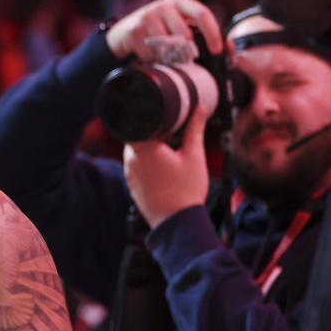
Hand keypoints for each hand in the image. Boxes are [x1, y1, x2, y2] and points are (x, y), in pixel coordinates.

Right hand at [105, 0, 223, 60]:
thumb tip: (230, 48)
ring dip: (168, 57)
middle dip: (187, 52)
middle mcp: (164, 5)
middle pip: (185, 34)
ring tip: (164, 57)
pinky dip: (152, 59)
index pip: (202, 14)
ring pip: (168, 46)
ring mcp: (148, 16)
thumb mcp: (179, 27)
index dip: (213, 33)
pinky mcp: (135, 30)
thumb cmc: (157, 32)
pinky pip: (152, 52)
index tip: (217, 50)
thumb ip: (202, 34)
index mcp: (179, 1)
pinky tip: (149, 55)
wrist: (122, 35)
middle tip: (184, 60)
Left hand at [123, 106, 209, 227]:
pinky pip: (135, 166)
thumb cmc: (186, 190)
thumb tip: (200, 109)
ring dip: (148, 147)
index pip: (135, 122)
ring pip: (134, 151)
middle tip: (171, 133)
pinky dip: (146, 162)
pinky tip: (163, 167)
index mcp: (143, 147)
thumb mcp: (194, 155)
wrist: (177, 222)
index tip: (161, 115)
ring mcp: (129, 174)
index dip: (147, 116)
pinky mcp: (131, 185)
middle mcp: (130, 160)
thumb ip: (195, 129)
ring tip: (168, 151)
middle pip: (135, 135)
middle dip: (151, 132)